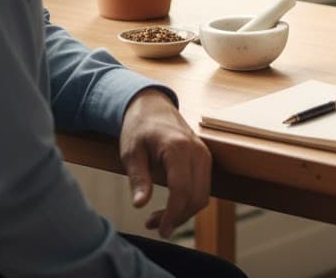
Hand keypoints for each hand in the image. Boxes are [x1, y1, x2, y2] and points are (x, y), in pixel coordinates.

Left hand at [119, 89, 211, 237]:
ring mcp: (203, 154)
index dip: (173, 213)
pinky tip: (171, 206)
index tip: (161, 230)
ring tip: (157, 218)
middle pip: (196, 195)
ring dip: (184, 212)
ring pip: (203, 195)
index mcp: (178, 147)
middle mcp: (196, 151)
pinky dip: (190, 202)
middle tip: (152, 225)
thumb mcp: (131, 152)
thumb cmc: (139, 128)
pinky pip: (203, 187)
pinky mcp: (204, 159)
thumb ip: (138, 178)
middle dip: (177, 217)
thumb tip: (140, 204)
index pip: (182, 188)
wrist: (153, 106)